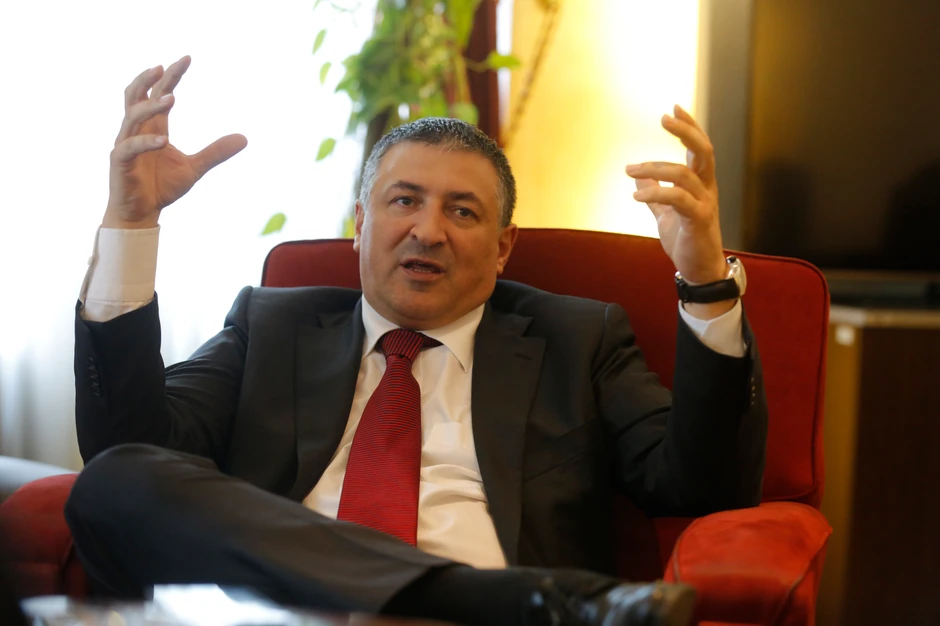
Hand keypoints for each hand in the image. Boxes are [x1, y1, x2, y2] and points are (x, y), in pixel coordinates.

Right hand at [103, 56, 247, 228]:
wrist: (142, 214)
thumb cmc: (162, 187)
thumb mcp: (195, 168)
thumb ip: (216, 152)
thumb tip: (245, 138)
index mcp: (154, 127)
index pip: (159, 93)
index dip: (171, 76)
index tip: (187, 59)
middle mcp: (137, 130)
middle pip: (137, 95)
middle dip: (150, 78)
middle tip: (167, 66)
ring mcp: (125, 144)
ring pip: (132, 116)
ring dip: (150, 107)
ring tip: (170, 100)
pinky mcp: (119, 162)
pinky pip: (130, 147)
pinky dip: (146, 142)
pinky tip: (164, 141)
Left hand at [626, 105, 725, 285]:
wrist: (698, 271)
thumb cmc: (686, 241)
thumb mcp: (665, 215)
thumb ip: (655, 195)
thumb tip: (639, 179)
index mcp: (701, 184)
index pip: (699, 148)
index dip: (689, 126)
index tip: (674, 107)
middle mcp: (707, 189)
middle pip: (703, 151)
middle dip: (685, 131)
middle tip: (663, 118)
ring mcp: (705, 203)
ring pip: (684, 174)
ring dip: (654, 168)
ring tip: (629, 169)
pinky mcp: (699, 220)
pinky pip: (679, 199)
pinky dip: (657, 193)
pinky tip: (637, 196)